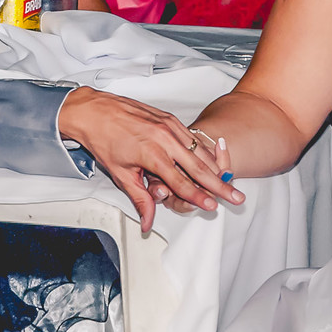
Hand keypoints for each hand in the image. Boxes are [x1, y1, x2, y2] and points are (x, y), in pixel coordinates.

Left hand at [58, 87, 243, 232]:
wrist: (94, 111)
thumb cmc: (104, 139)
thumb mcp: (120, 174)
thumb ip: (140, 199)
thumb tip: (147, 221)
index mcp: (152, 154)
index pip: (181, 182)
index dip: (198, 197)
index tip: (212, 206)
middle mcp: (164, 138)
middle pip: (199, 167)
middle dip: (220, 185)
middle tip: (236, 197)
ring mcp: (169, 126)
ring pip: (200, 151)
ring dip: (216, 168)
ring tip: (230, 182)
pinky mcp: (170, 118)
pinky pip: (193, 138)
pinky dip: (205, 151)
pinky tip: (214, 162)